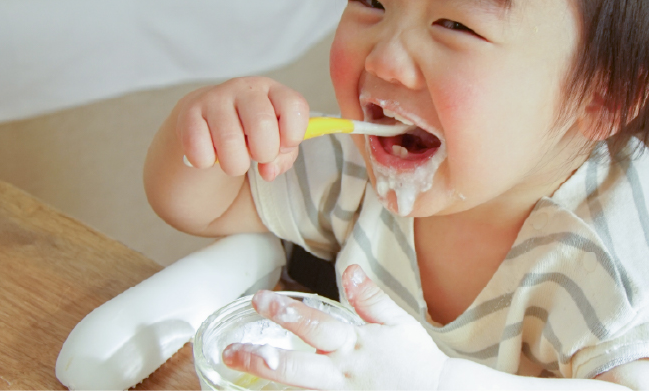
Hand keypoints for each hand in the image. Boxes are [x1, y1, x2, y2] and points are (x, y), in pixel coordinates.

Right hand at [176, 77, 308, 180]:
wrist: (206, 120)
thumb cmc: (249, 133)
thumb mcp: (274, 141)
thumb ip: (282, 157)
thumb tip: (268, 170)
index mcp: (273, 91)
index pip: (295, 106)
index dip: (293, 136)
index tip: (283, 146)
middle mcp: (245, 88)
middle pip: (262, 125)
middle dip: (264, 153)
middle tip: (256, 156)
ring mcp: (216, 97)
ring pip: (230, 142)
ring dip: (235, 164)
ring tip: (233, 159)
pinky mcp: (189, 113)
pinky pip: (200, 150)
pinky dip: (206, 162)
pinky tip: (209, 153)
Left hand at [223, 265, 448, 389]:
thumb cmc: (416, 362)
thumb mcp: (398, 325)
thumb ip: (371, 299)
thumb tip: (350, 270)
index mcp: (355, 345)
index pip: (315, 325)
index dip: (287, 312)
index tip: (260, 299)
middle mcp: (343, 374)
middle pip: (297, 368)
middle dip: (261, 358)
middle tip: (231, 351)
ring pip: (300, 388)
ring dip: (270, 377)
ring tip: (239, 368)